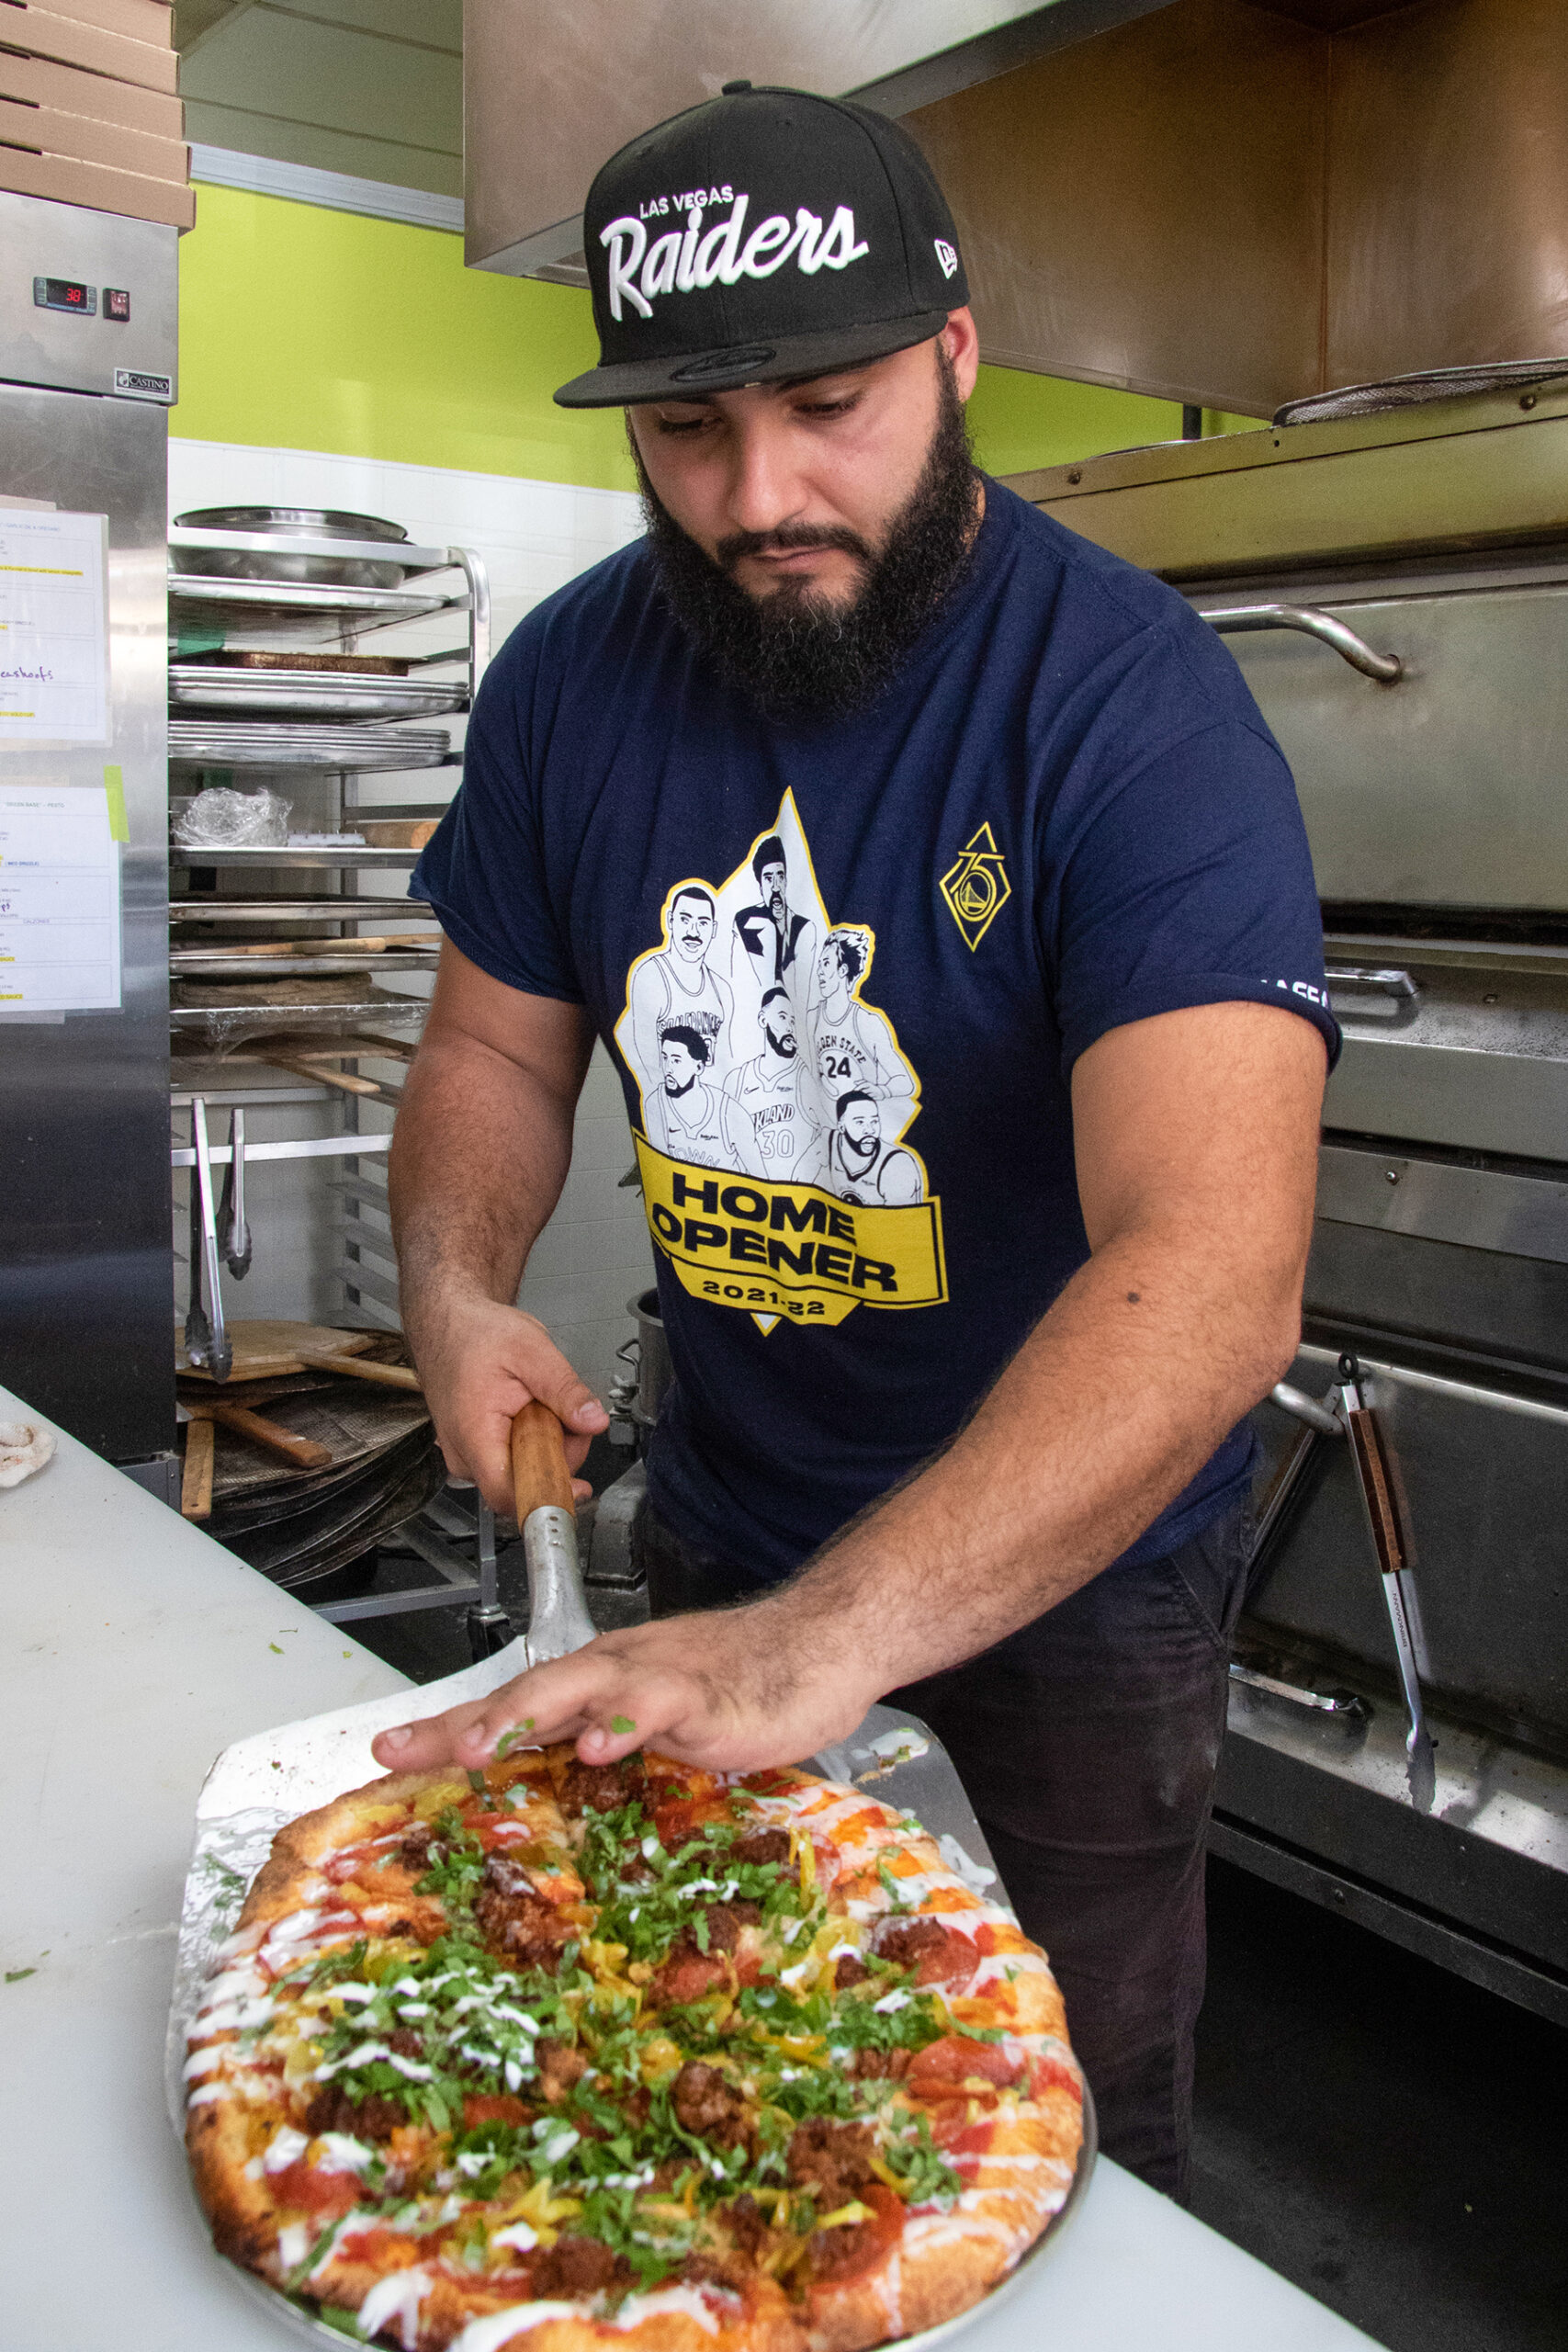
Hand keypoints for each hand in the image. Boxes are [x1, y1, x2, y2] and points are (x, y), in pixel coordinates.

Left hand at [369, 1602, 876, 1776]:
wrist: (820, 1642)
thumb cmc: (742, 1684)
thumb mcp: (657, 1722)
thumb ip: (606, 1747)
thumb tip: (550, 1788)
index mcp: (598, 1681)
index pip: (509, 1702)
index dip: (444, 1726)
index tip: (384, 1753)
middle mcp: (615, 1671)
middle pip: (525, 1691)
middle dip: (463, 1723)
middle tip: (405, 1751)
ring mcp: (658, 1678)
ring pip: (576, 1686)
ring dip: (521, 1714)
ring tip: (477, 1746)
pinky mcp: (706, 1694)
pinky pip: (657, 1704)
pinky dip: (623, 1721)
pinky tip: (597, 1743)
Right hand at [407, 1289, 606, 1512]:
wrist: (449, 1323)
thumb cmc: (477, 1334)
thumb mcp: (533, 1352)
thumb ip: (566, 1390)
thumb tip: (594, 1421)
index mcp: (474, 1433)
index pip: (507, 1494)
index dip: (546, 1496)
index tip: (578, 1488)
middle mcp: (463, 1453)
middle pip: (522, 1483)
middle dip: (557, 1455)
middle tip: (564, 1413)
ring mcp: (466, 1454)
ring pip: (519, 1473)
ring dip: (544, 1446)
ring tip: (539, 1404)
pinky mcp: (473, 1452)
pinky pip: (511, 1461)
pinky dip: (530, 1442)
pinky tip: (527, 1413)